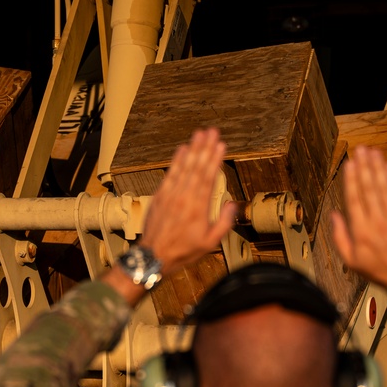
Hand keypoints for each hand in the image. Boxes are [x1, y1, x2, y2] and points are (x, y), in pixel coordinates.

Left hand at [140, 127, 236, 275]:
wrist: (154, 256)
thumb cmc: (183, 251)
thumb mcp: (210, 243)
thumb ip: (224, 223)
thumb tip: (233, 204)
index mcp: (198, 208)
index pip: (208, 178)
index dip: (214, 160)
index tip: (221, 144)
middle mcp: (184, 198)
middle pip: (196, 168)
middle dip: (205, 148)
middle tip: (212, 131)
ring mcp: (170, 195)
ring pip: (183, 168)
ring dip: (192, 149)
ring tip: (199, 134)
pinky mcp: (160, 196)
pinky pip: (170, 174)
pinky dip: (176, 161)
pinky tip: (182, 149)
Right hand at [330, 145, 386, 328]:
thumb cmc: (379, 271)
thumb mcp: (350, 260)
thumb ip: (339, 237)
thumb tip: (334, 215)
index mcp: (362, 232)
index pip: (354, 199)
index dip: (351, 179)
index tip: (349, 164)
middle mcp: (378, 222)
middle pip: (370, 189)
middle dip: (364, 167)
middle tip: (360, 150)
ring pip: (385, 188)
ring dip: (378, 168)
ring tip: (373, 152)